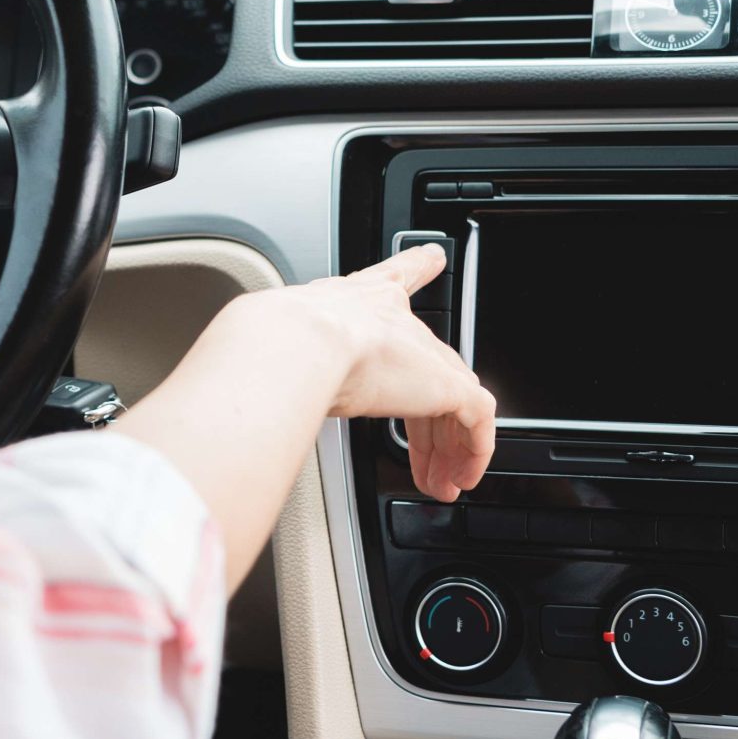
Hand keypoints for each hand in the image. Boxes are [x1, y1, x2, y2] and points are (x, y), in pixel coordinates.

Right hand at [200, 244, 495, 501]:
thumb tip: (260, 401)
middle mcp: (398, 321)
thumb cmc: (279, 339)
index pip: (396, 276)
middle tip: (429, 459)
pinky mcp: (447, 384)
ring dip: (446, 448)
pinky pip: (477, 424)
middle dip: (430, 419)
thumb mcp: (285, 345)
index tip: (433, 257)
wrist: (296, 342)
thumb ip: (288, 365)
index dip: (416, 266)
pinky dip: (471, 454)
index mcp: (358, 300)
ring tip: (439, 482)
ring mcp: (426, 353)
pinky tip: (459, 476)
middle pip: (431, 367)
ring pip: (456, 403)